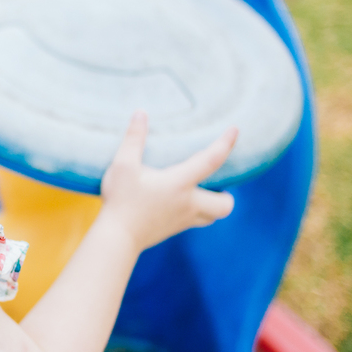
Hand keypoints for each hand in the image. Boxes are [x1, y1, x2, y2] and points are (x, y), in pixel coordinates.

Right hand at [99, 111, 237, 252]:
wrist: (117, 238)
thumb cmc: (121, 200)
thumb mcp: (122, 165)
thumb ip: (133, 139)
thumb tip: (140, 113)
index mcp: (179, 183)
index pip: (211, 160)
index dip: (225, 144)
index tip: (235, 130)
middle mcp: (188, 203)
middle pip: (224, 204)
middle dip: (227, 194)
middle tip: (218, 181)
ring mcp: (182, 220)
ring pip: (213, 217)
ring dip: (214, 205)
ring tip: (201, 192)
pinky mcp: (172, 230)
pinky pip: (195, 222)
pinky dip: (197, 213)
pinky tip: (179, 204)